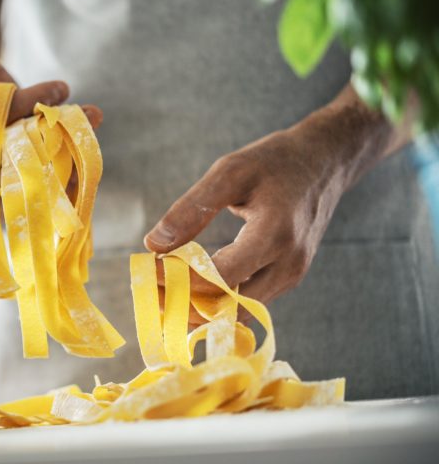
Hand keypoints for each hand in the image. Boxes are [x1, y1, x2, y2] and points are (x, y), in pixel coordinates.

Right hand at [0, 46, 102, 176]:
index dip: (27, 100)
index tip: (62, 88)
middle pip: (8, 148)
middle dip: (50, 133)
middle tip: (88, 117)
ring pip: (21, 176)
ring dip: (60, 163)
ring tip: (89, 148)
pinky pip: (29, 197)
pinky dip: (57, 188)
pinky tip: (83, 176)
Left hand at [144, 95, 389, 324]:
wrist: (324, 163)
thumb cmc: (274, 161)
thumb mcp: (229, 172)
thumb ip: (191, 209)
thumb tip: (153, 244)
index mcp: (274, 234)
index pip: (221, 278)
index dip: (180, 281)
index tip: (147, 270)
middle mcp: (288, 264)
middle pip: (230, 307)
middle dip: (186, 305)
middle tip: (149, 293)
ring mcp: (292, 275)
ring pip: (239, 312)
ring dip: (199, 308)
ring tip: (161, 292)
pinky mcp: (287, 278)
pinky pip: (249, 302)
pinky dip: (217, 301)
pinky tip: (188, 288)